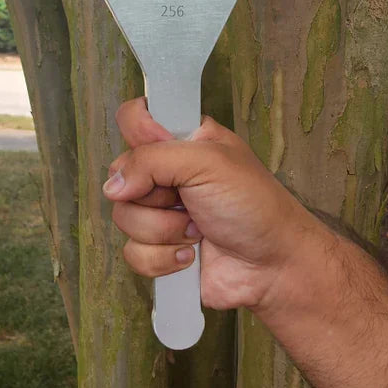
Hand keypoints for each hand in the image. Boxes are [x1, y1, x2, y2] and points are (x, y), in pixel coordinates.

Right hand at [103, 98, 320, 312]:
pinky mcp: (159, 250)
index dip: (138, 136)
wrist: (274, 267)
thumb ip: (153, 160)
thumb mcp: (209, 163)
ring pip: (124, 218)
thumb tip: (113, 185)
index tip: (157, 152)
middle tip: (188, 199)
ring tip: (198, 230)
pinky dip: (163, 258)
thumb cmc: (256, 207)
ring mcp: (161, 214)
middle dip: (154, 195)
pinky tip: (191, 255)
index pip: (135, 120)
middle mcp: (167, 175)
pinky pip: (132, 253)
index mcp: (182, 141)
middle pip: (120, 175)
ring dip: (164, 230)